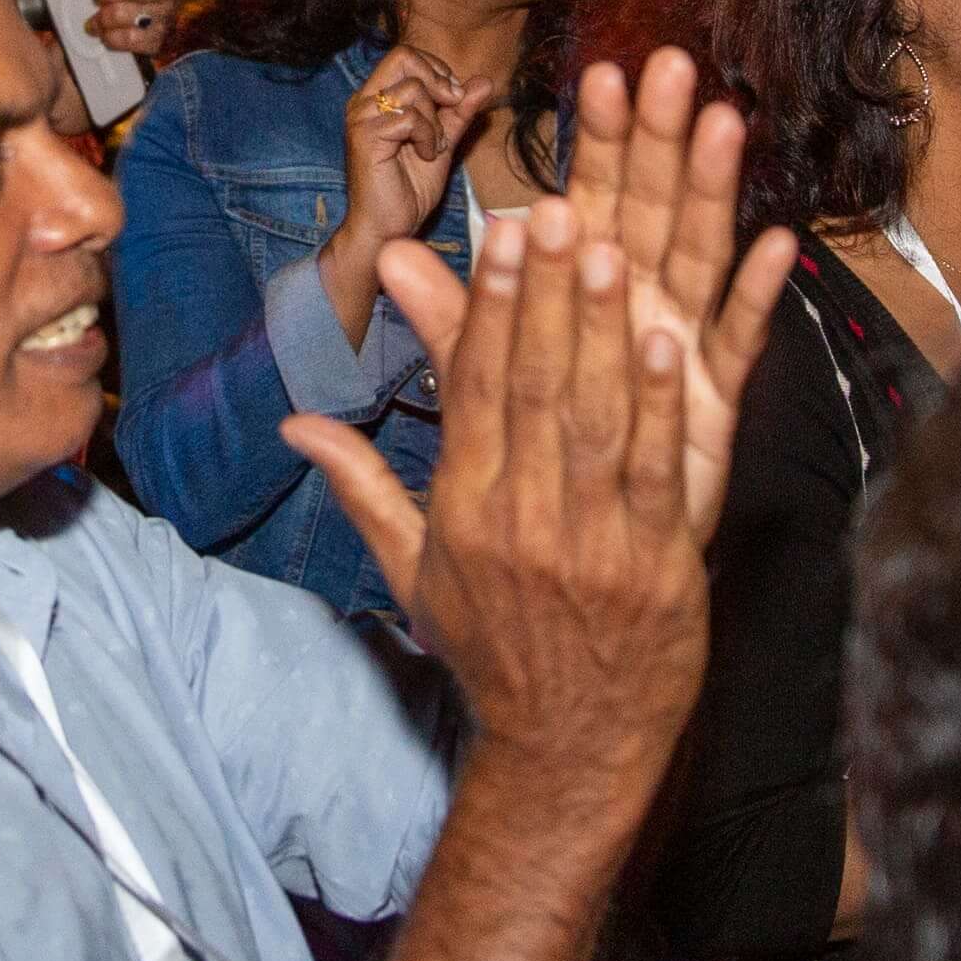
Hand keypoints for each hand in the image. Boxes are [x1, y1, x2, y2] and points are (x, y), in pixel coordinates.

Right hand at [288, 54, 791, 794]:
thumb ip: (361, 485)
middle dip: (544, 295)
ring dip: (601, 329)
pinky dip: (660, 404)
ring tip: (610, 247)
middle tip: (556, 210)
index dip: (490, 309)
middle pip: (530, 389)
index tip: (501, 235)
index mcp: (463, 511)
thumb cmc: (495, 651)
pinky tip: (669, 339)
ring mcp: (588, 545)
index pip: (474, 391)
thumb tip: (290, 424)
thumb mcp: (416, 572)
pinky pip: (656, 472)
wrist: (567, 749)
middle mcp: (520, 520)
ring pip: (592, 419)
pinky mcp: (655, 567)